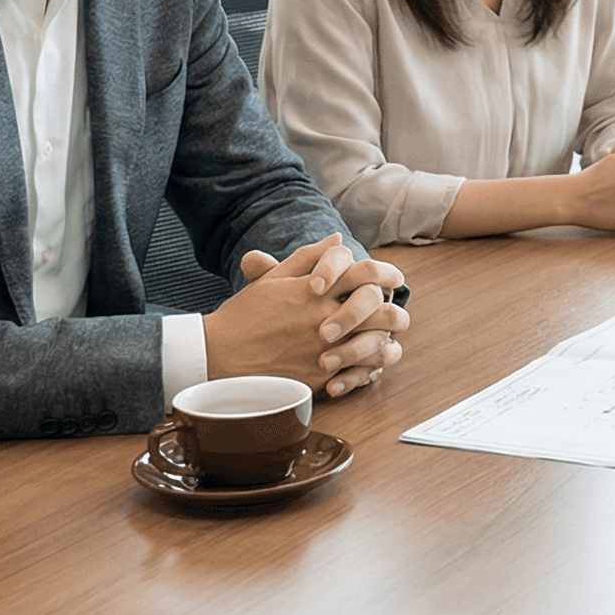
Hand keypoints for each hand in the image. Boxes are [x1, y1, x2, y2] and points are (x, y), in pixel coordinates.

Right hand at [213, 237, 410, 396]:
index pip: (365, 273)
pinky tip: (368, 366)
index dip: (387, 273)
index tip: (395, 278)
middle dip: (394, 312)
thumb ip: (309, 257)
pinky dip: (368, 369)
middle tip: (396, 315)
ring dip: (384, 341)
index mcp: (315, 290)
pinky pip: (358, 373)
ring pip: (375, 344)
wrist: (218, 354)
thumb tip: (337, 238)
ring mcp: (323, 348)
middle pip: (380, 309)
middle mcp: (324, 317)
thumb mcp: (274, 279)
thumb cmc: (245, 315)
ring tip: (385, 341)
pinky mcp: (318, 376)